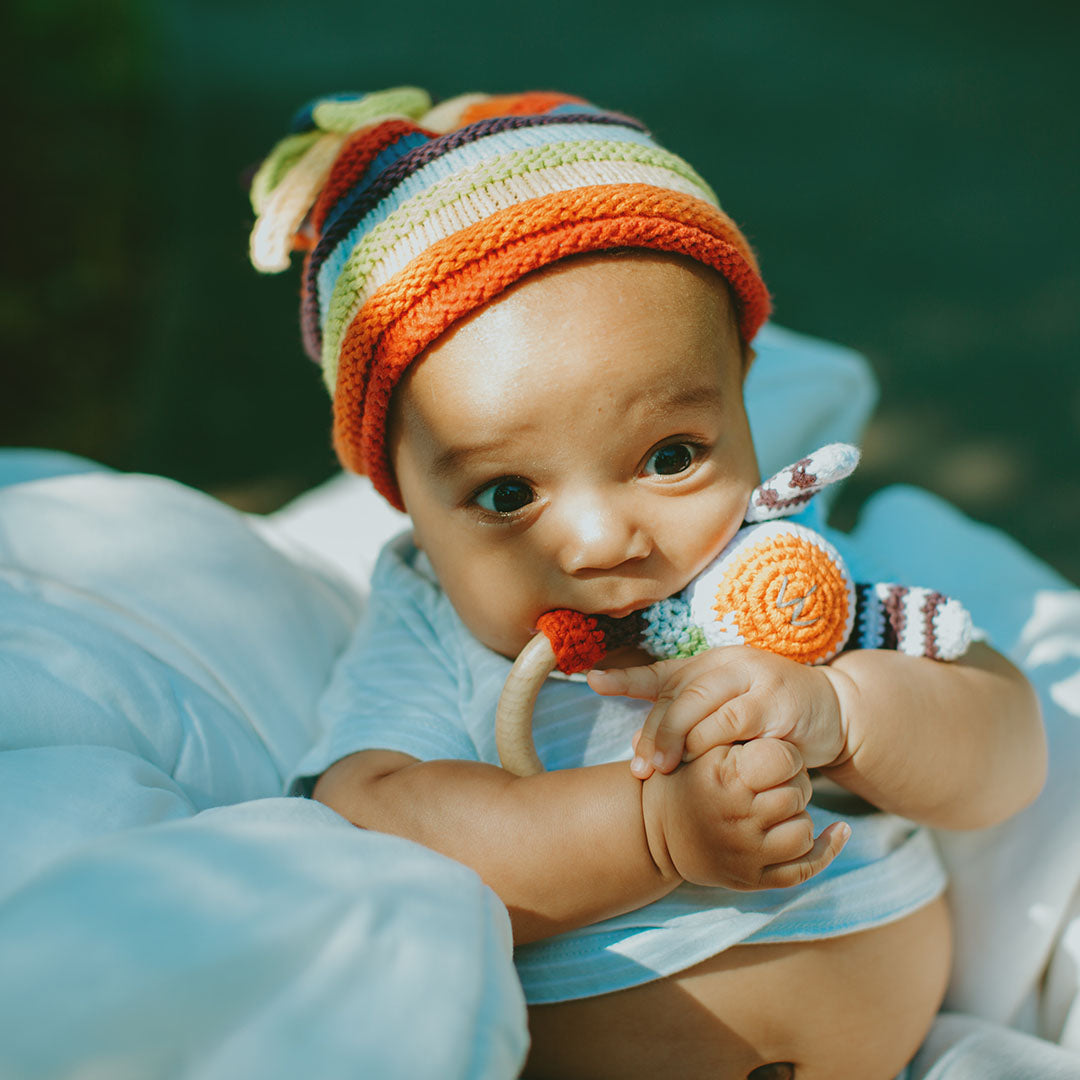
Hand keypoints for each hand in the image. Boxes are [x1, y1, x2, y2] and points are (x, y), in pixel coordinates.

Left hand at [588, 646, 846, 777]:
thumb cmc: (765, 712)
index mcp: (708, 664)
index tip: (593, 680)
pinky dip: (720, 748)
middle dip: (657, 734)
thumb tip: (627, 728)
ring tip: (670, 771)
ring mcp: (755, 679)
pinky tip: (713, 766)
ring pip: (706, 712)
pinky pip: (739, 727)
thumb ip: (680, 713)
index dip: (626, 678)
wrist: (832, 710)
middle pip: (680, 697)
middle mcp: (728, 664)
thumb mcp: (722, 706)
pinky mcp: (778, 702)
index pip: (660, 673)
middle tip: (643, 768)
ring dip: (685, 744)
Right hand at [642, 738, 849, 889]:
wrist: (651, 830)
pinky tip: (836, 831)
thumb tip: (777, 717)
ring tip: (781, 807)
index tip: (772, 755)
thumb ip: (733, 731)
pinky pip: (805, 868)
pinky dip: (826, 849)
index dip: (785, 755)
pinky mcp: (752, 879)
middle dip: (792, 784)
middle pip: (795, 795)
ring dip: (798, 816)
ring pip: (802, 831)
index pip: (782, 759)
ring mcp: (746, 853)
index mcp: (724, 779)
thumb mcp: (700, 747)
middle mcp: (736, 818)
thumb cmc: (683, 779)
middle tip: (775, 781)